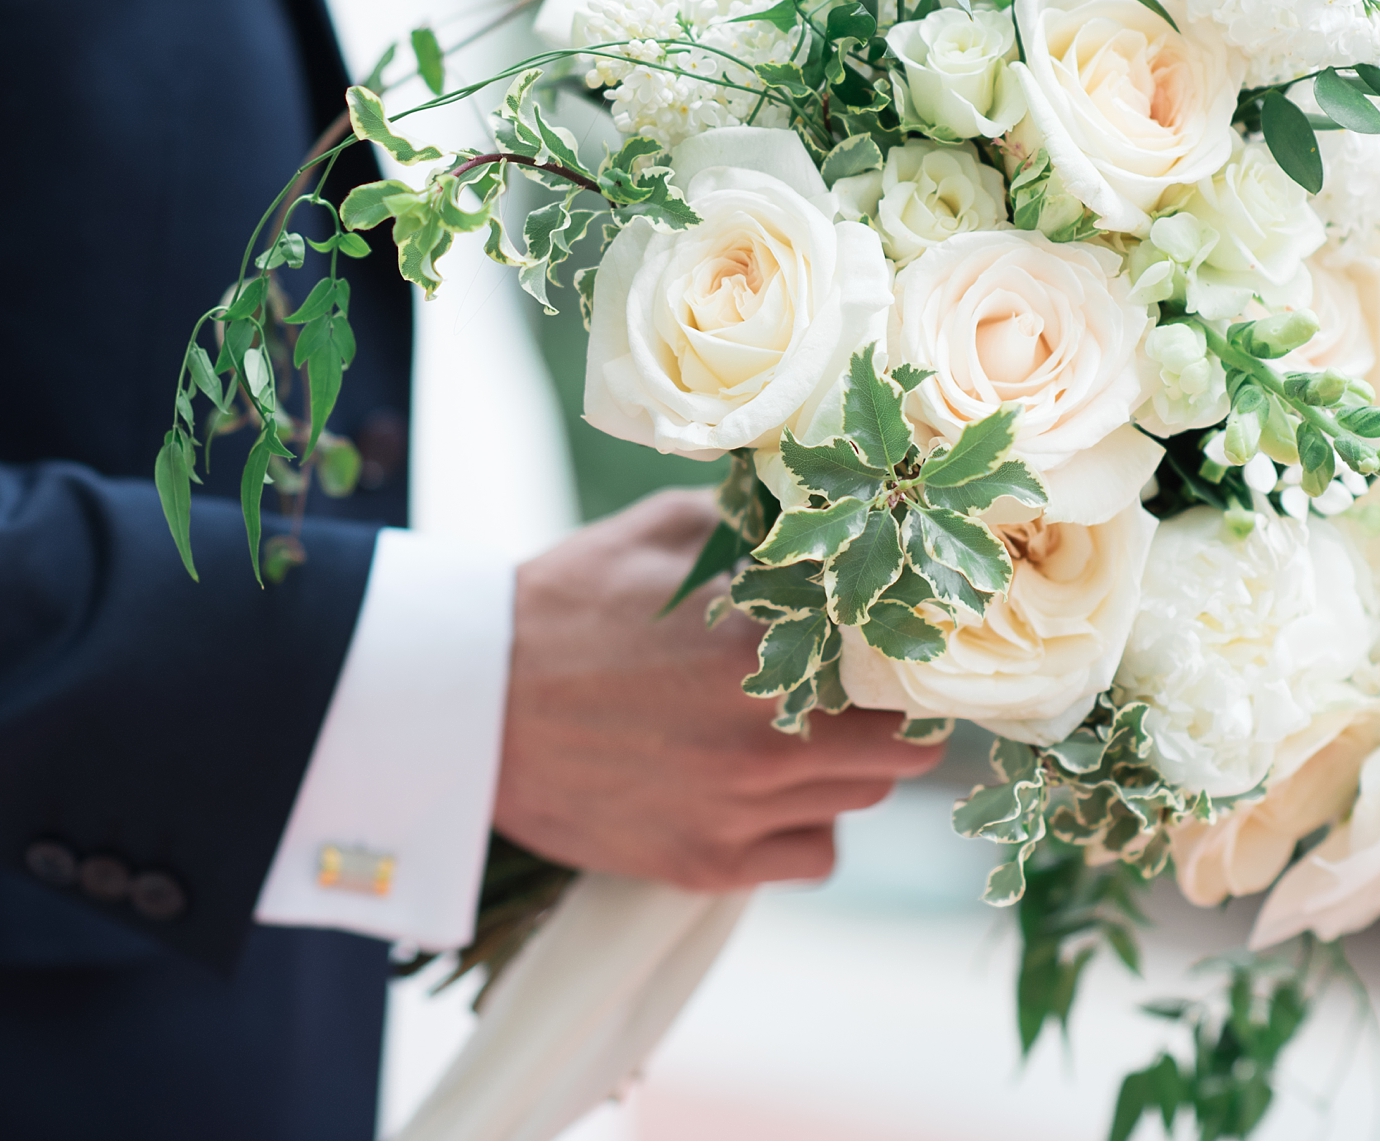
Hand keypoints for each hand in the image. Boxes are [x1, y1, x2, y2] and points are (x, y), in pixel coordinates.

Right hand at [494, 486, 944, 890]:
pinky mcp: (707, 863)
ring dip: (851, 762)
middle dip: (894, 709)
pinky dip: (808, 824)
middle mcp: (766, 736)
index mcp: (764, 645)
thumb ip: (759, 524)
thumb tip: (832, 516)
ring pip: (864, 796)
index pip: (904, 661)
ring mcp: (739, 809)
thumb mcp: (664, 531)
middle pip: (906, 742)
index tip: (903, 637)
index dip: (913, 648)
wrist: (466, 704)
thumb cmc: (563, 605)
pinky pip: (815, 854)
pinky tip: (767, 787)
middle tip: (862, 684)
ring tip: (800, 727)